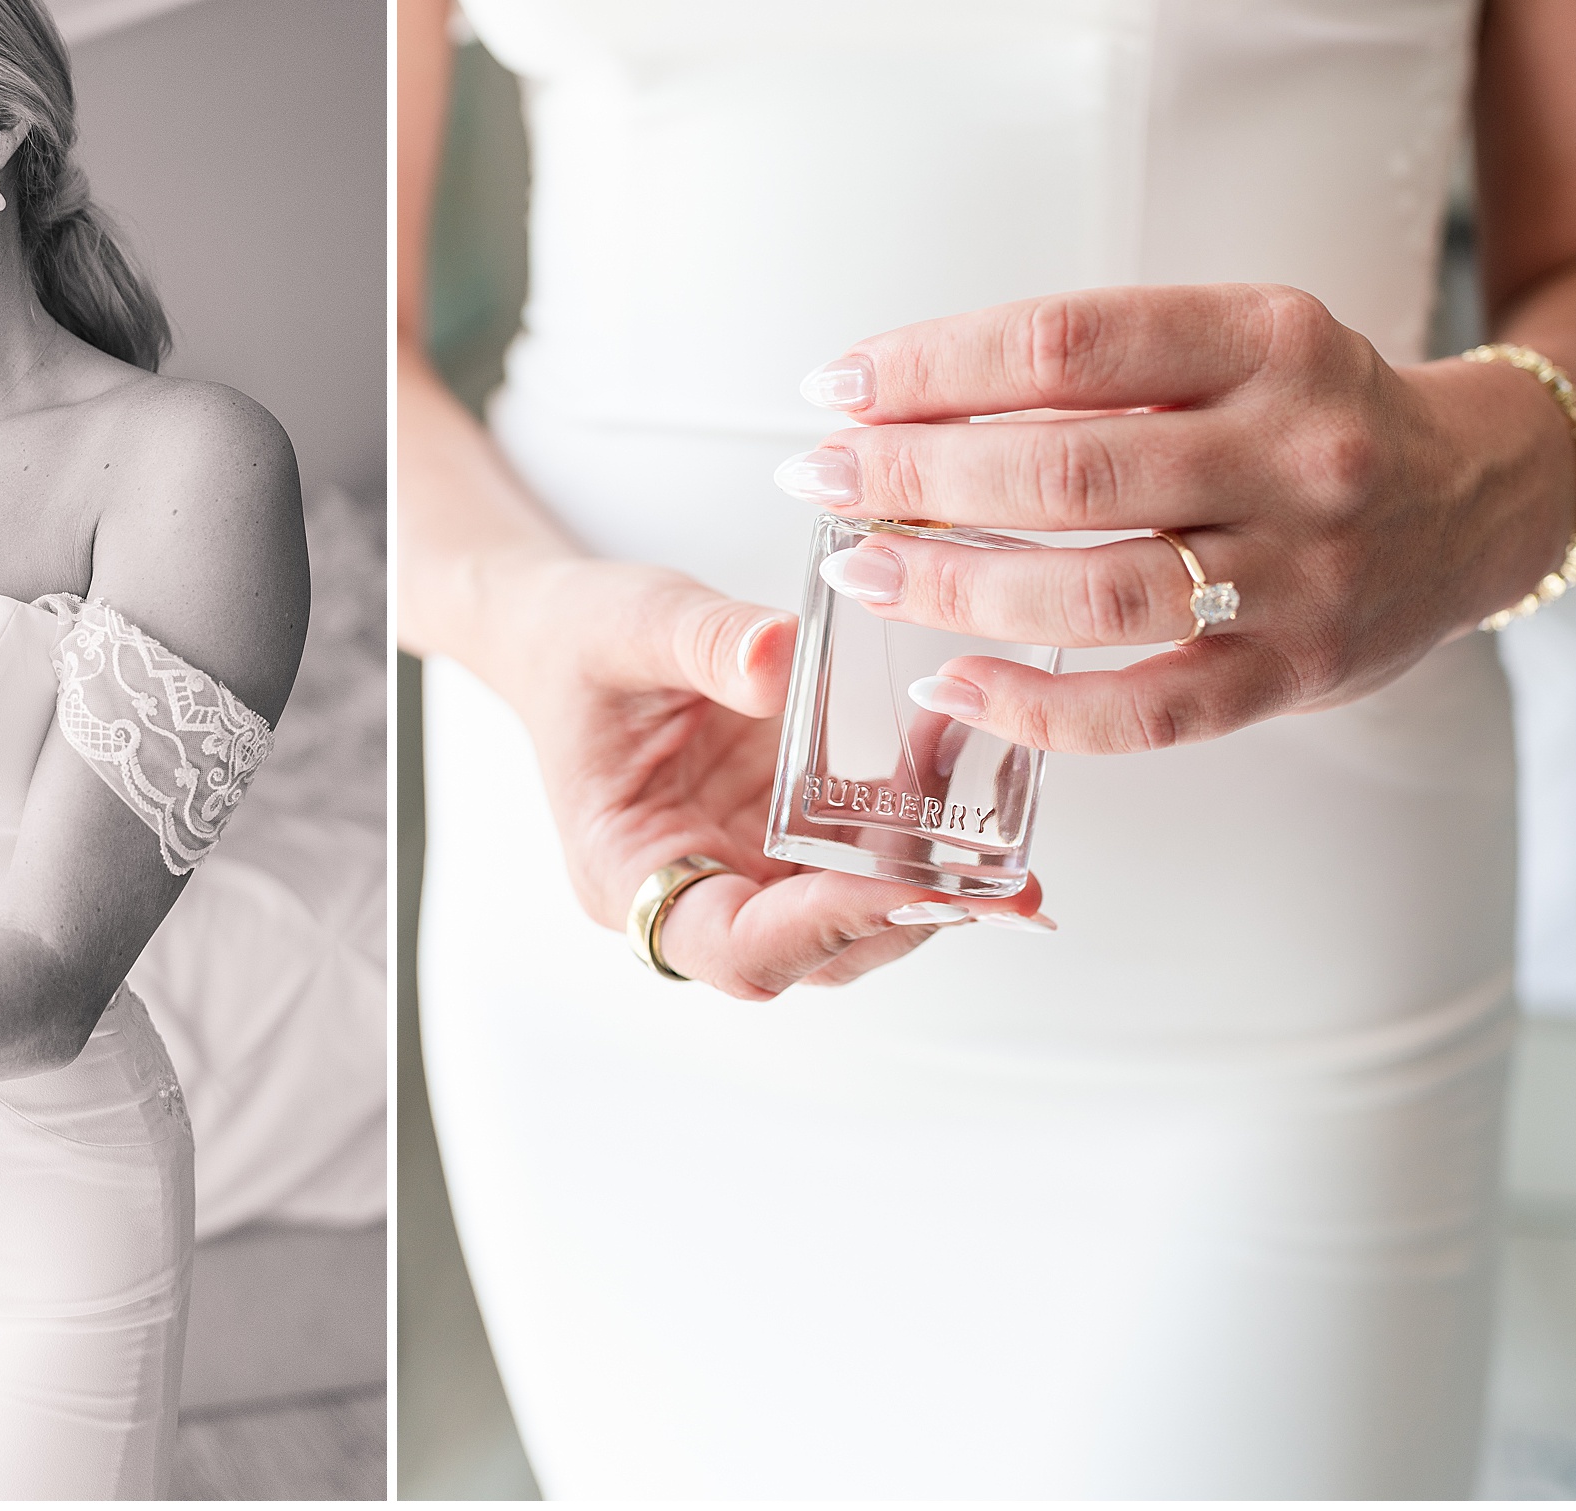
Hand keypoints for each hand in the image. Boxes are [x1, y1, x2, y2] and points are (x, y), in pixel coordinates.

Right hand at [484, 556, 1048, 1000]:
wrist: (568, 629)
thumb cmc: (576, 640)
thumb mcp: (629, 624)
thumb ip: (705, 641)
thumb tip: (784, 659)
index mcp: (627, 873)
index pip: (734, 948)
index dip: (823, 929)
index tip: (902, 885)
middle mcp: (693, 890)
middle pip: (815, 952)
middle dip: (909, 917)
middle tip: (1001, 886)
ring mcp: (745, 867)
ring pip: (856, 913)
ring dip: (932, 878)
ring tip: (1007, 828)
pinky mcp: (788, 833)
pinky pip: (868, 849)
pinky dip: (922, 819)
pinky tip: (963, 759)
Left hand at [780, 285, 1575, 752]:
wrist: (1479, 498)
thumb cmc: (1307, 415)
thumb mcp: (1230, 343)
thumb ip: (1094, 369)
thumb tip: (899, 403)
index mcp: (1265, 339)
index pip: (1063, 344)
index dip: (929, 368)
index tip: (836, 388)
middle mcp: (1291, 453)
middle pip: (1064, 472)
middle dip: (913, 476)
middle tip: (818, 480)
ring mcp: (1300, 575)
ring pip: (1092, 594)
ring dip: (949, 586)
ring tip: (859, 569)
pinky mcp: (1295, 676)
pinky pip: (1143, 715)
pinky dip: (1030, 706)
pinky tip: (945, 681)